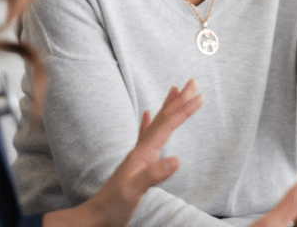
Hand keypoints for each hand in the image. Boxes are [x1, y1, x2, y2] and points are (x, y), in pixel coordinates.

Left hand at [43, 79, 203, 226]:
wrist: (96, 217)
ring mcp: (138, 155)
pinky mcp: (137, 162)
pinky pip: (145, 135)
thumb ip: (154, 174)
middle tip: (193, 82)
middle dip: (179, 100)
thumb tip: (178, 159)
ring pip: (157, 123)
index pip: (167, 125)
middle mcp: (141, 149)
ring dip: (168, 106)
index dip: (184, 110)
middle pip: (163, 118)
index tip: (200, 96)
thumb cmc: (113, 206)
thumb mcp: (134, 191)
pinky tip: (146, 114)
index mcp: (143, 153)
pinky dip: (149, 122)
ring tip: (176, 90)